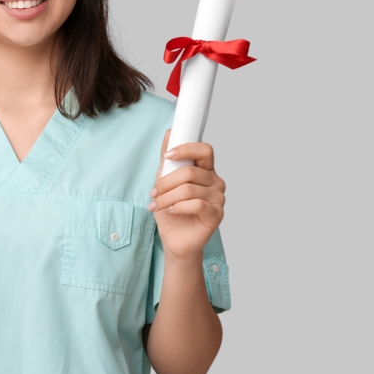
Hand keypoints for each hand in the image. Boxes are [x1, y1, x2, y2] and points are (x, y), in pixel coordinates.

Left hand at [148, 130, 225, 263]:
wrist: (175, 239)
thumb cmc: (171, 211)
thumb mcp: (164, 182)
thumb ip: (168, 161)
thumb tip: (169, 134)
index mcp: (206, 170)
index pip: (204, 150)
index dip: (186, 149)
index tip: (167, 155)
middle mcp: (216, 182)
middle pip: (191, 172)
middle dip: (166, 182)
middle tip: (154, 192)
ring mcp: (218, 198)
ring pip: (189, 189)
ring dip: (167, 197)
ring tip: (157, 204)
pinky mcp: (217, 214)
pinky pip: (197, 204)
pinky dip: (178, 206)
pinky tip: (170, 210)